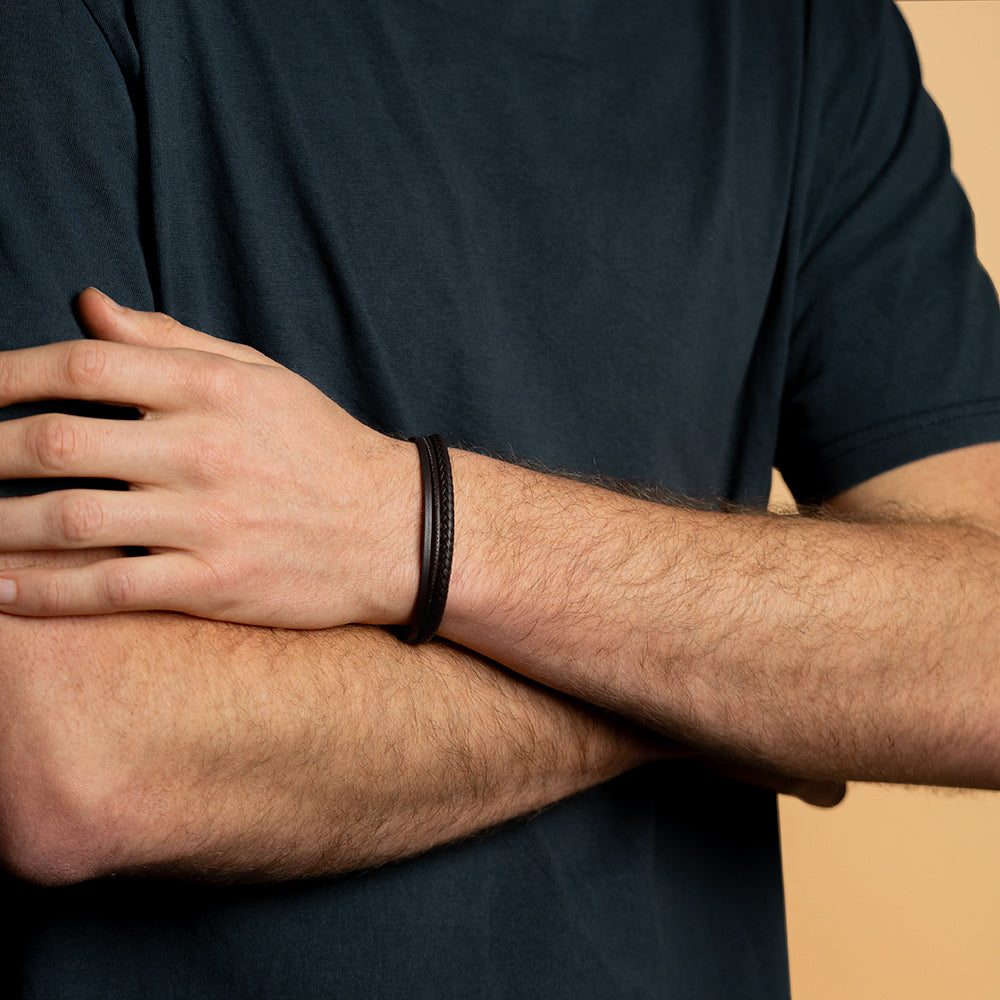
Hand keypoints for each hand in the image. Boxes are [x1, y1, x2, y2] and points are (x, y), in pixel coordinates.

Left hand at [0, 289, 418, 626]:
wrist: (394, 528)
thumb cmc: (320, 446)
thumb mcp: (259, 376)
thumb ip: (170, 341)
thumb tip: (88, 305)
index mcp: (212, 387)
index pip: (82, 365)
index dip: (2, 375)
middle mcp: (203, 448)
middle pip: (56, 441)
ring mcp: (208, 519)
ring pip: (68, 520)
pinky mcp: (215, 582)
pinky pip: (109, 588)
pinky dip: (43, 592)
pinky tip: (0, 593)